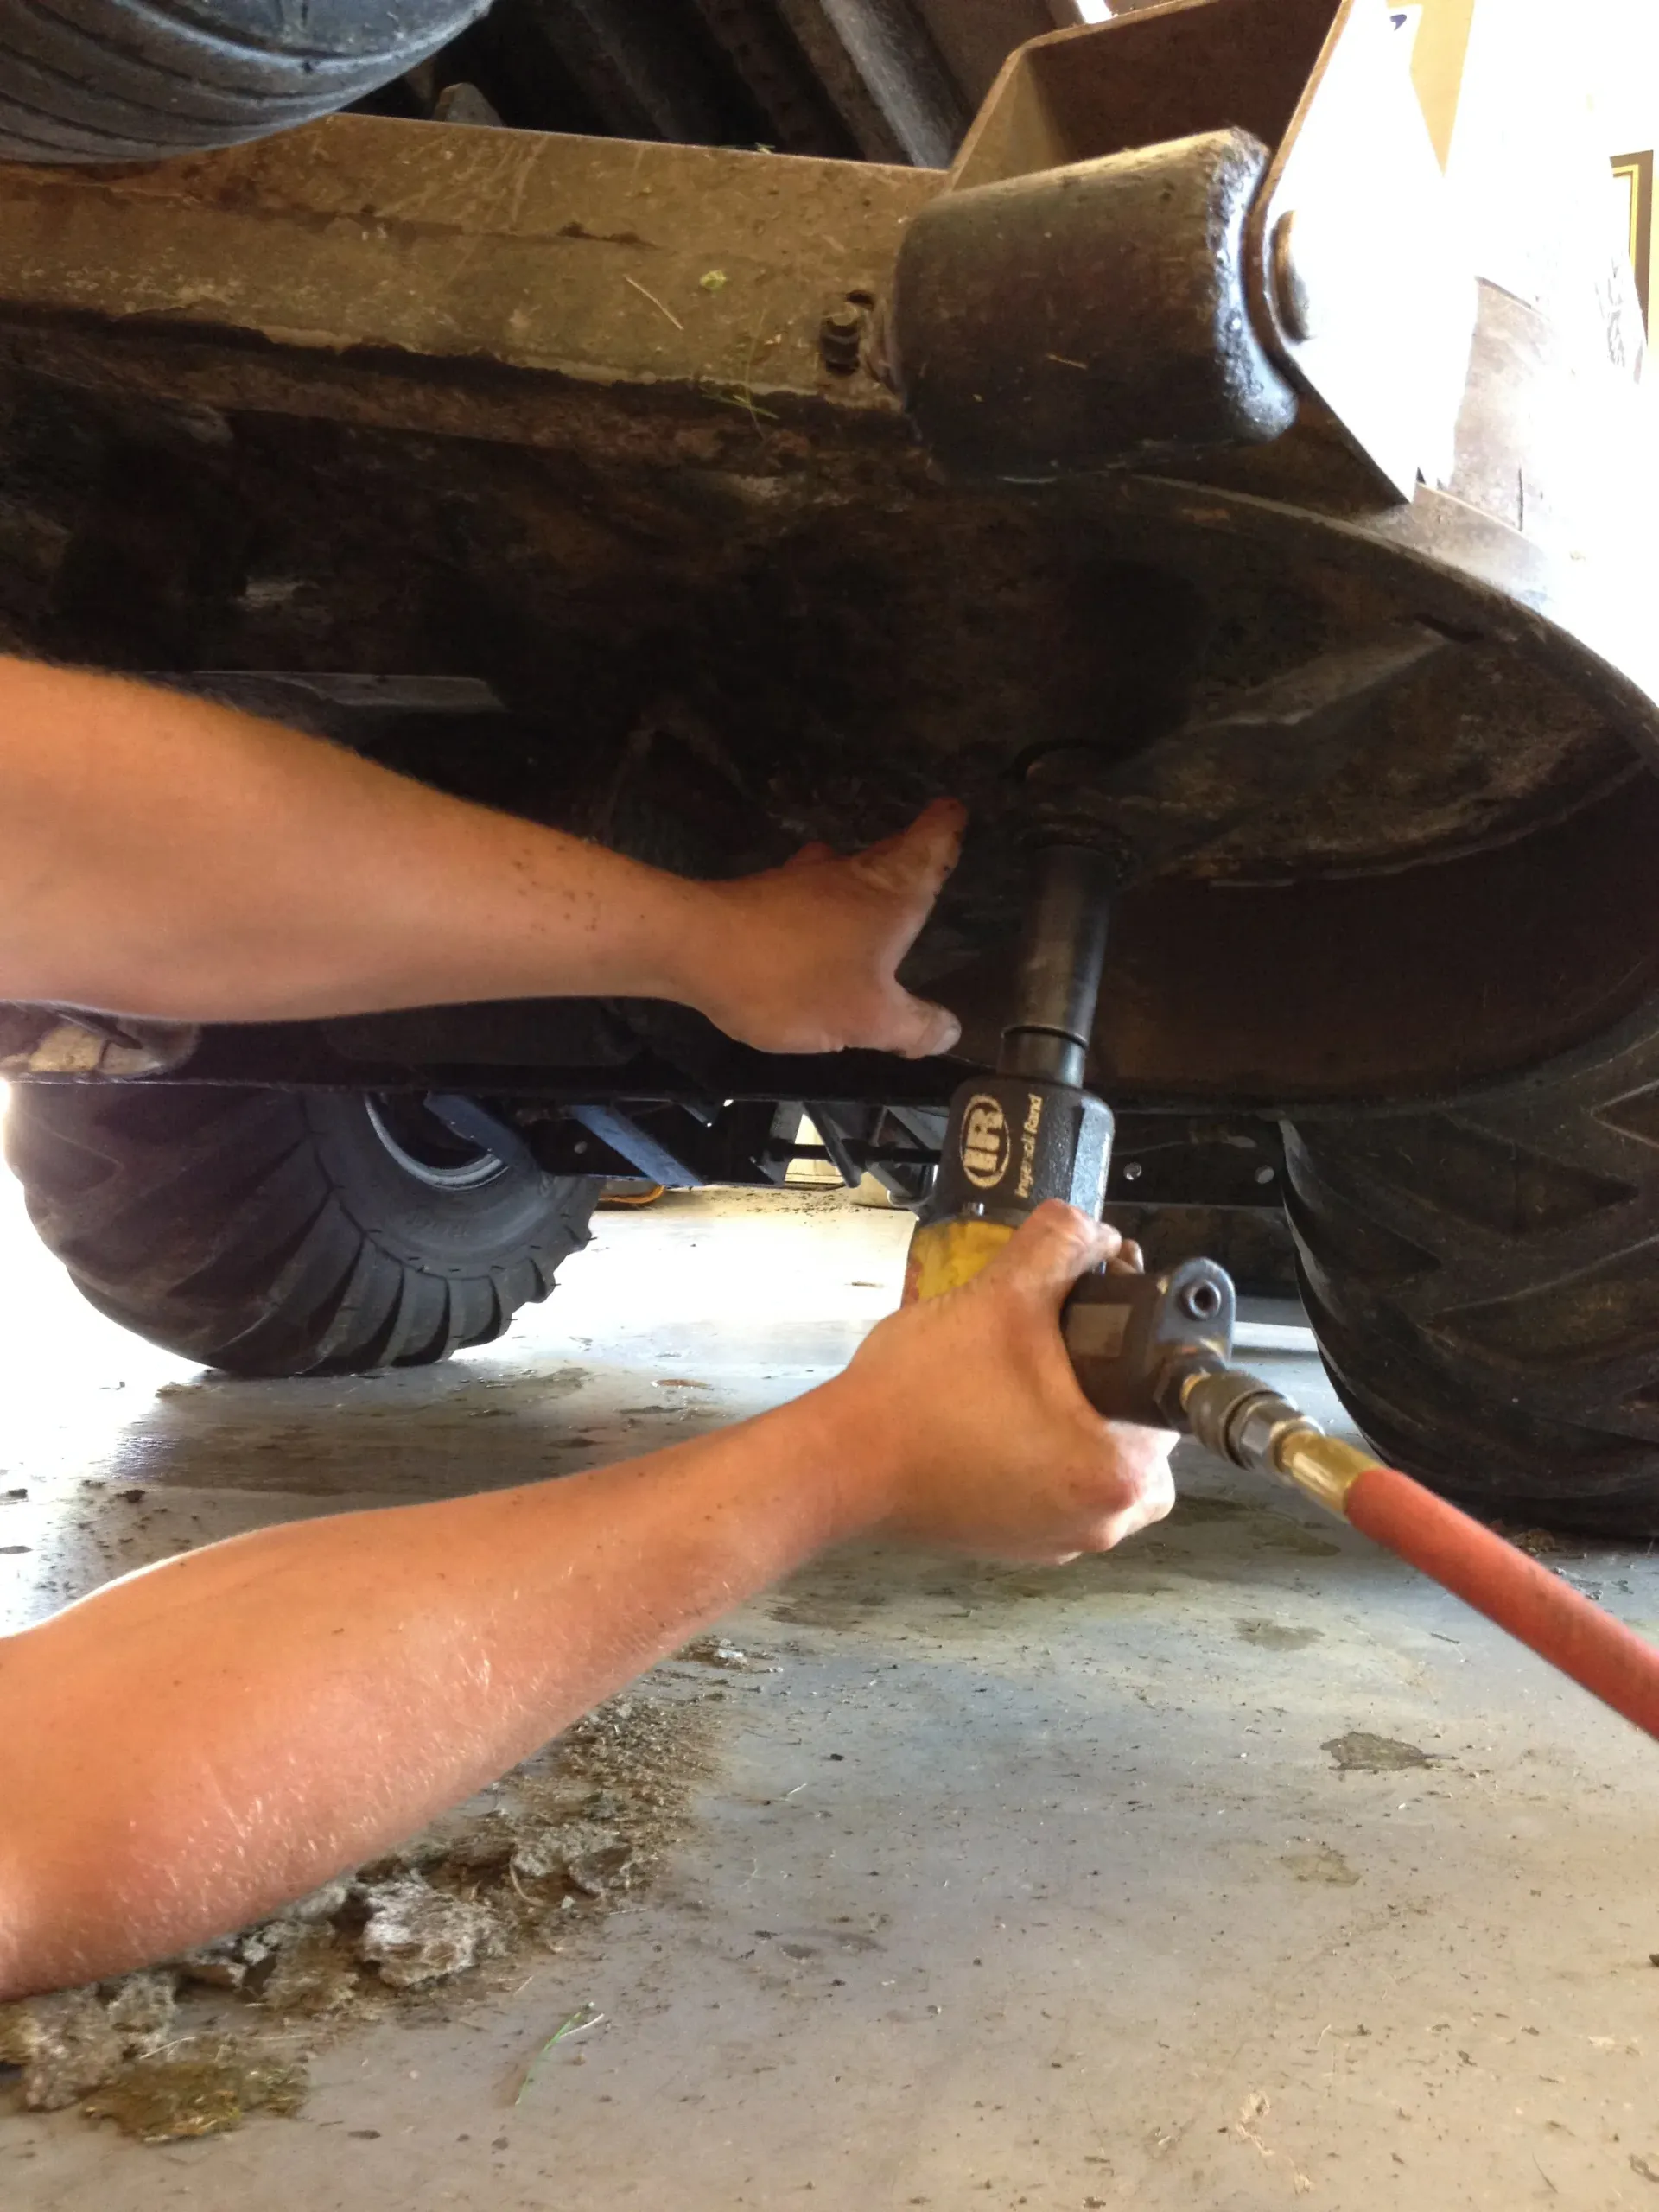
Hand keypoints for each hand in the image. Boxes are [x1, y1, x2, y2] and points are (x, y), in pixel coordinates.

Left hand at [691, 799, 965, 1056]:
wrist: (694, 949)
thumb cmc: (795, 977)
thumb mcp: (870, 1019)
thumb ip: (915, 1027)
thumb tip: (948, 1030)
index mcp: (891, 891)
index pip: (934, 840)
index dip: (949, 825)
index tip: (957, 811)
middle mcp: (851, 873)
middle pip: (893, 854)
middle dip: (912, 859)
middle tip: (929, 871)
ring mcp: (803, 881)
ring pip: (847, 877)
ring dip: (863, 892)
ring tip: (876, 919)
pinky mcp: (763, 897)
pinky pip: (808, 902)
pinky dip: (821, 917)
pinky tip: (816, 943)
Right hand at [833, 1202, 1176, 1562]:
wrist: (841, 1461)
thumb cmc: (918, 1398)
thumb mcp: (1000, 1297)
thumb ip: (1060, 1246)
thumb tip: (1092, 1231)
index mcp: (1117, 1473)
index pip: (1162, 1394)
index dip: (1133, 1343)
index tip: (1092, 1319)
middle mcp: (1100, 1522)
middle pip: (1134, 1432)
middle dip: (1100, 1382)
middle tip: (1051, 1346)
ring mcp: (1059, 1543)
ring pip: (1093, 1461)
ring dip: (1069, 1418)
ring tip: (1018, 1376)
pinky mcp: (1019, 1545)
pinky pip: (1053, 1488)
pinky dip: (1036, 1452)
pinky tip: (995, 1415)